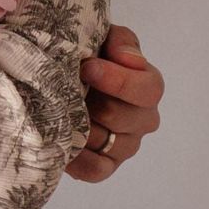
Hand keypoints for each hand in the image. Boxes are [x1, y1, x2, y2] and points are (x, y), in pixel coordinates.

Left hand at [69, 24, 162, 182]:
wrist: (63, 77)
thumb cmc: (90, 56)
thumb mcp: (105, 38)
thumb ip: (121, 41)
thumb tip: (127, 59)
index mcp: (148, 86)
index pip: (148, 89)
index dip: (118, 80)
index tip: (87, 68)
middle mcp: (144, 119)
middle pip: (123, 117)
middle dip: (93, 102)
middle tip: (67, 89)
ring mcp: (126, 145)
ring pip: (107, 143)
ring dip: (81, 127)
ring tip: (59, 111)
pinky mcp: (106, 165)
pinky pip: (97, 171)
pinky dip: (78, 160)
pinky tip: (62, 144)